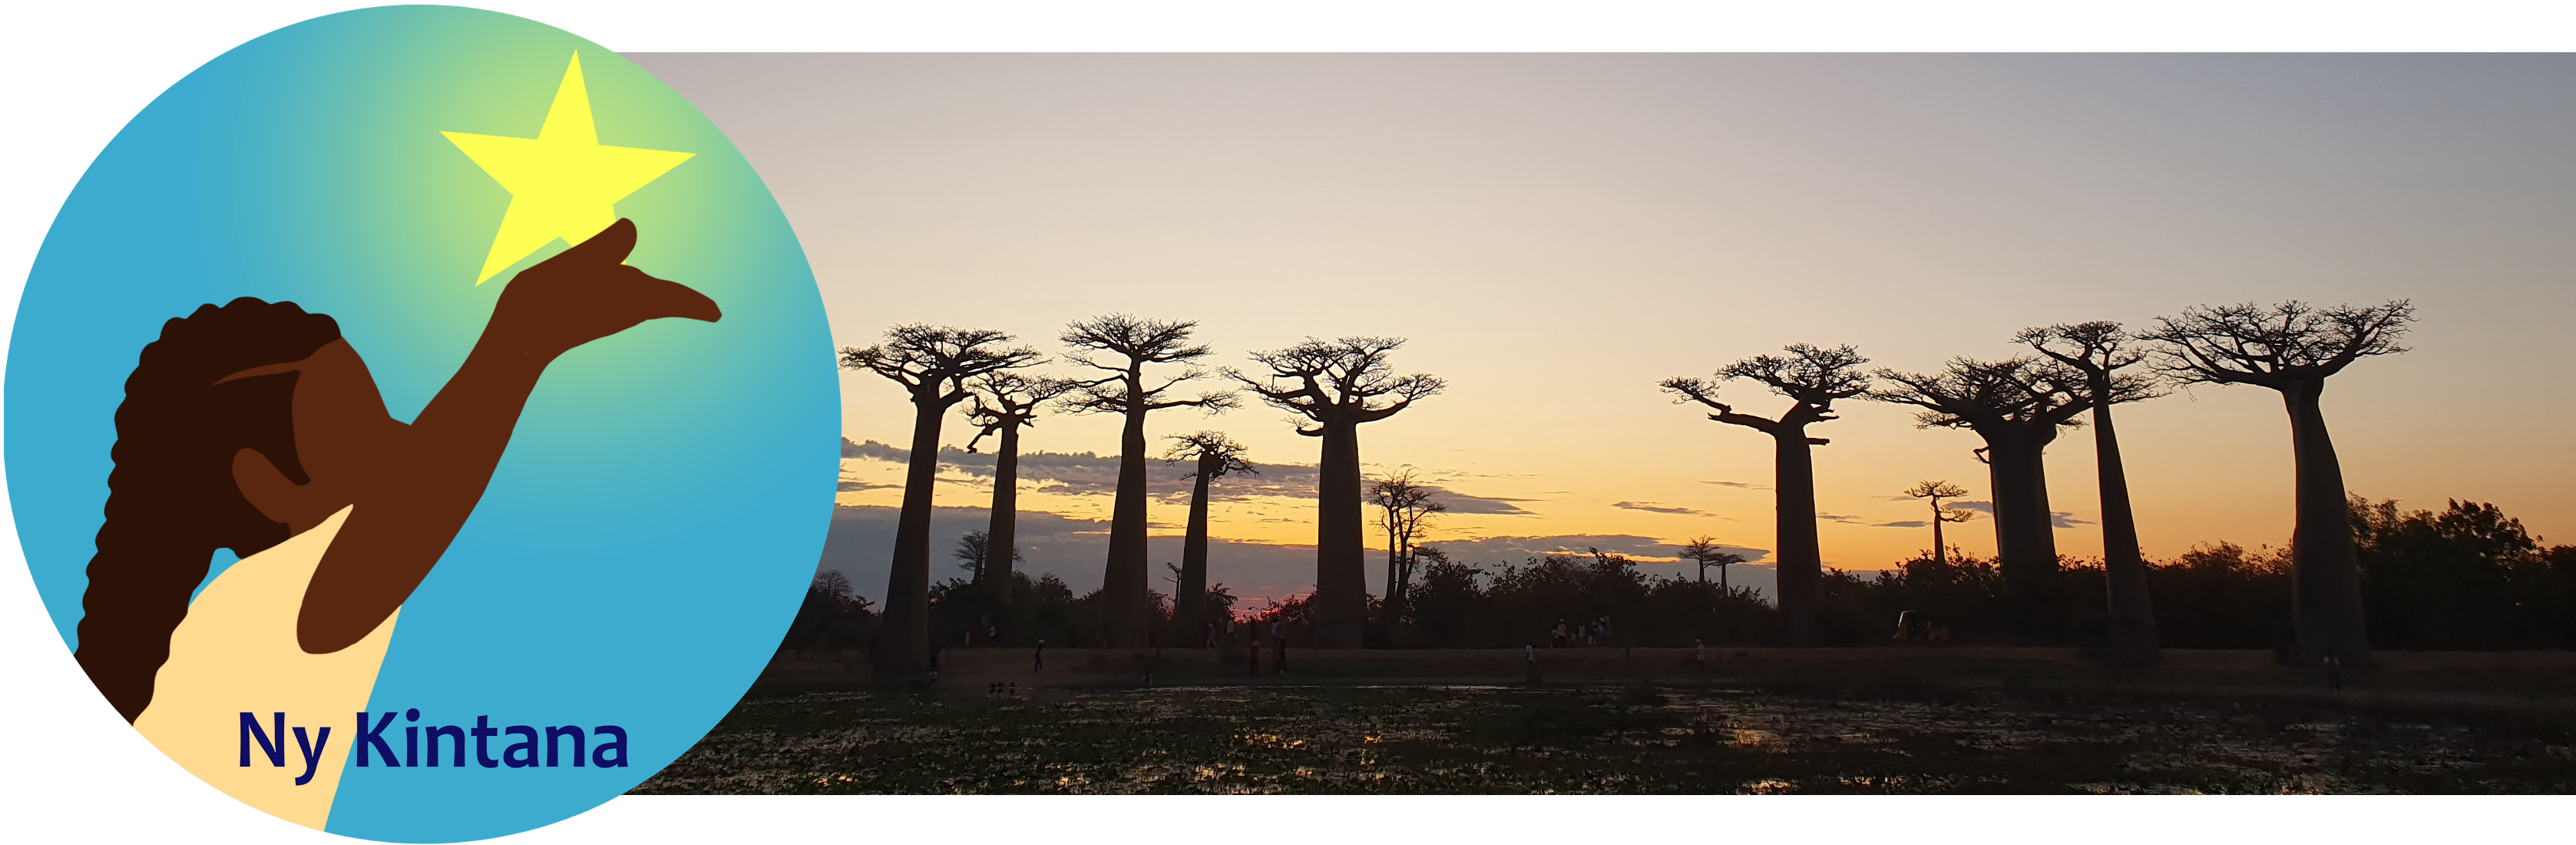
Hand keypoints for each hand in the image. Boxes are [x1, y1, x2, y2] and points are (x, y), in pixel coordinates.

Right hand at [487, 219, 720, 357]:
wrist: (516, 343)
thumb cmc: (547, 304)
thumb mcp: (576, 265)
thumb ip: (605, 246)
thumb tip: (631, 228)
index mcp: (631, 299)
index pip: (672, 299)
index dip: (694, 304)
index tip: (717, 314)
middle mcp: (621, 310)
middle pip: (657, 301)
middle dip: (677, 300)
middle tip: (706, 310)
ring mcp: (601, 315)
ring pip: (635, 301)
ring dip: (650, 294)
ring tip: (662, 293)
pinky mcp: (582, 317)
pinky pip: (612, 302)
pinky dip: (622, 291)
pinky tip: (612, 286)